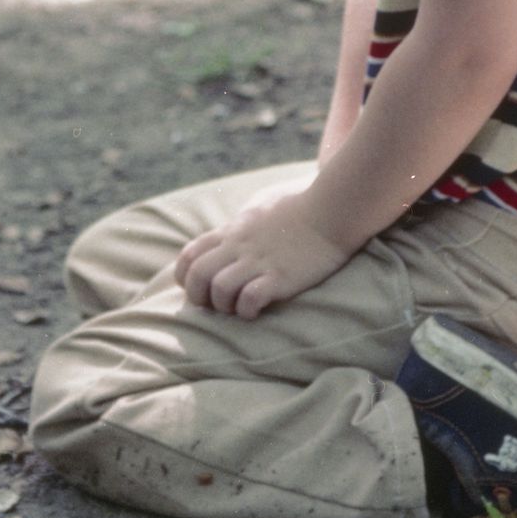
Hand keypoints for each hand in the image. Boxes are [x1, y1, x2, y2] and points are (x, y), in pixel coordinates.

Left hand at [174, 190, 352, 319]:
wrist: (331, 208)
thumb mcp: (258, 209)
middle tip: (213, 305)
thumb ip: (240, 224)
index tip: (197, 288)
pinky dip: (247, 310)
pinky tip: (256, 311)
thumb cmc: (298, 206)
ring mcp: (259, 261)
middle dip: (197, 297)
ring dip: (223, 305)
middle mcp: (239, 246)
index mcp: (231, 231)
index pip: (189, 255)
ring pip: (219, 288)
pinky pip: (250, 298)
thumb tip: (229, 235)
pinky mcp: (281, 276)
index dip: (184, 277)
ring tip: (237, 308)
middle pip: (197, 275)